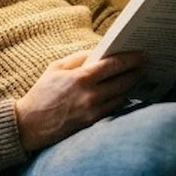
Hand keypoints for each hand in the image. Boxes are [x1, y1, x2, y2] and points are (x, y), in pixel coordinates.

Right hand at [14, 50, 145, 152]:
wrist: (30, 124)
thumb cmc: (42, 92)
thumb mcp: (55, 68)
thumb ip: (78, 58)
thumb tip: (99, 51)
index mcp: (80, 78)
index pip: (113, 65)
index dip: (130, 58)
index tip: (141, 54)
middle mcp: (90, 95)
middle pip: (123, 81)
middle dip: (136, 71)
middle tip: (145, 64)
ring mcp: (93, 111)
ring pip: (122, 96)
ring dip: (132, 85)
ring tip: (138, 76)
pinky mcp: (93, 123)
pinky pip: (115, 109)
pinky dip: (122, 99)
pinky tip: (125, 92)